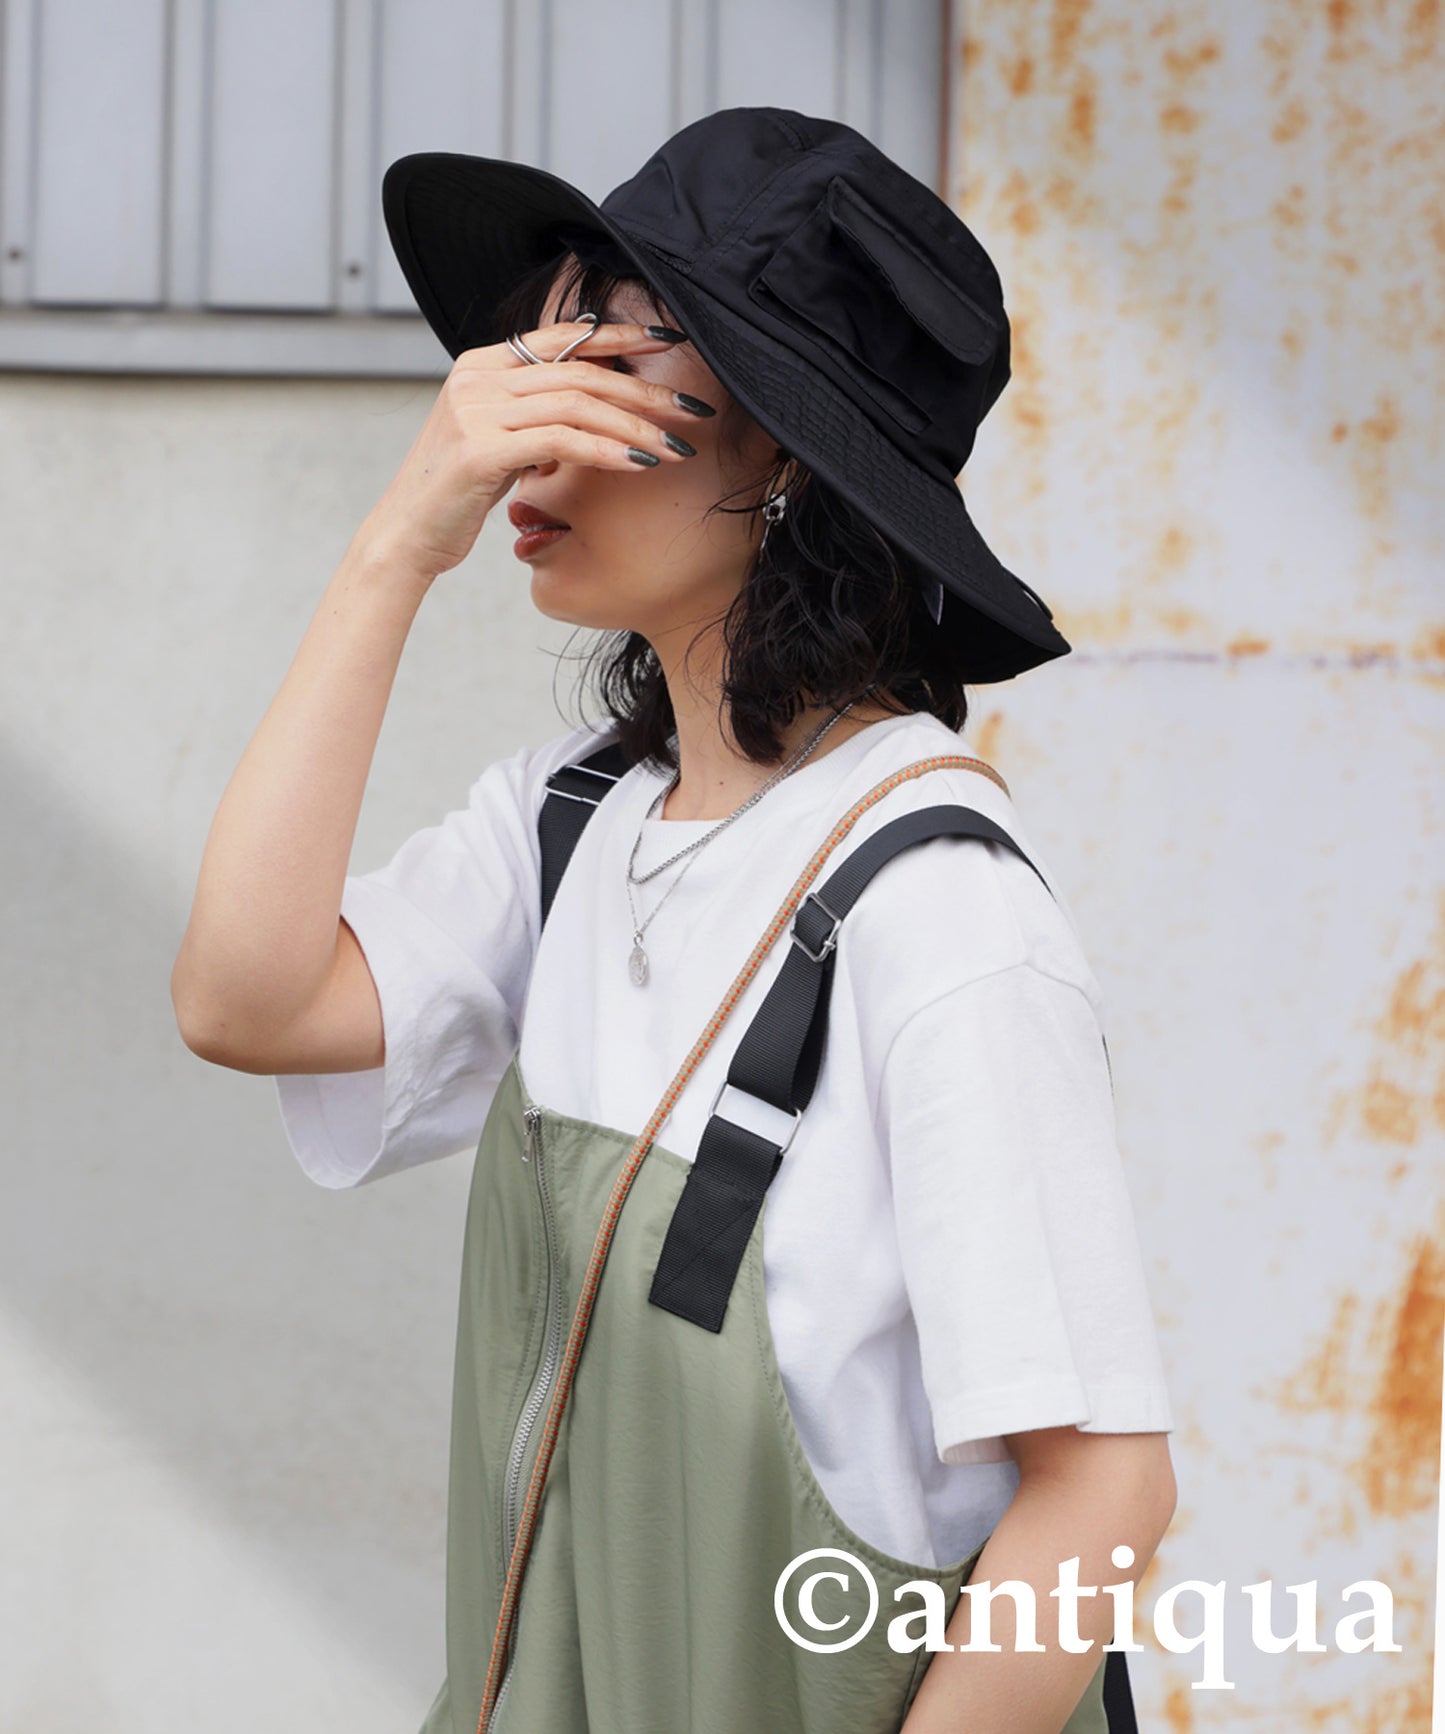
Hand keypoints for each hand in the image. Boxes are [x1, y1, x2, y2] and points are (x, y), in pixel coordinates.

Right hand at [355, 318, 709, 583]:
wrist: (406, 537)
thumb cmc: (458, 496)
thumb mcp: (499, 441)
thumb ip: (533, 413)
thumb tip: (591, 399)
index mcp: (481, 365)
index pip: (564, 337)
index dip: (622, 336)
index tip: (672, 344)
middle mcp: (477, 377)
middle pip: (581, 372)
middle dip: (645, 391)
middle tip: (692, 411)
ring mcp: (476, 409)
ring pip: (578, 404)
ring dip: (636, 426)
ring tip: (676, 448)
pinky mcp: (480, 448)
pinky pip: (561, 441)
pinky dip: (607, 451)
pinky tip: (639, 465)